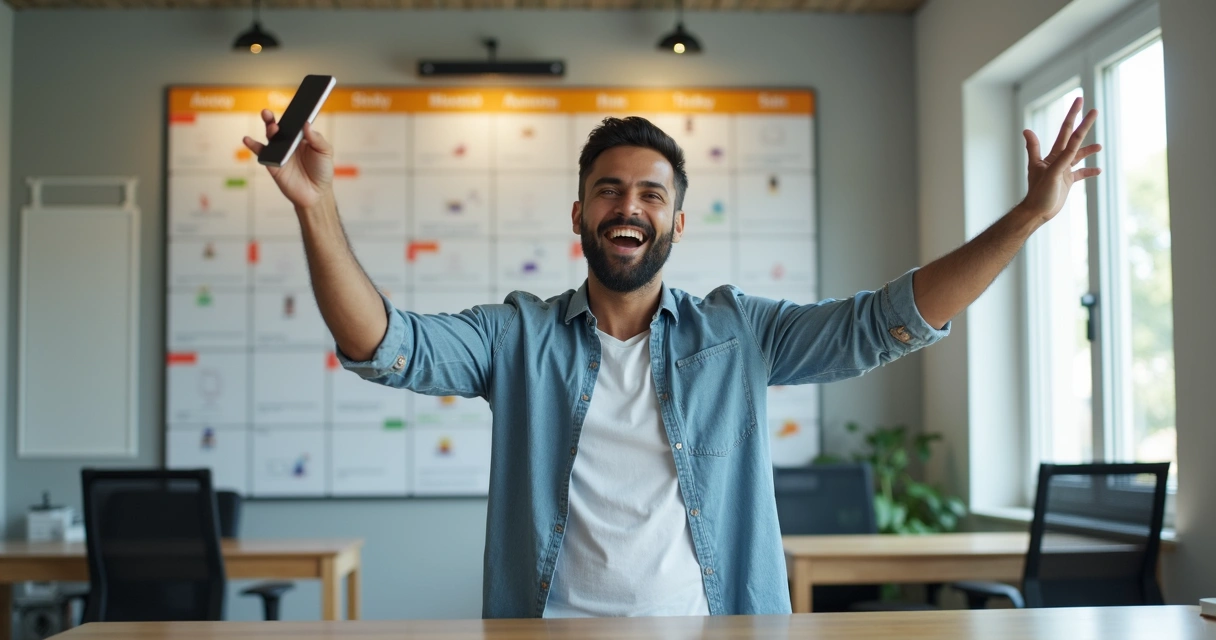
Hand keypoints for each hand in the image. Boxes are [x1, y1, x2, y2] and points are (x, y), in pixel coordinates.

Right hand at [242, 110, 333, 210]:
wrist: (317, 194)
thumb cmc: (322, 171)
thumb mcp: (325, 152)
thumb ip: (317, 138)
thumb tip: (306, 124)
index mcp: (301, 138)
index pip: (292, 123)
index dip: (290, 115)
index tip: (288, 107)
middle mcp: (288, 143)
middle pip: (277, 128)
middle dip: (271, 119)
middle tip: (267, 113)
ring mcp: (279, 153)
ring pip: (270, 138)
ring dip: (268, 131)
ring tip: (272, 128)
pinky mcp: (272, 165)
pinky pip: (261, 153)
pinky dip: (253, 146)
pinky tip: (247, 139)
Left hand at [1020, 97, 1102, 223]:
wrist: (1037, 212)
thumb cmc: (1038, 193)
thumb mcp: (1044, 171)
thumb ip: (1041, 150)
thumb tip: (1026, 130)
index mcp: (1054, 154)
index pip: (1066, 131)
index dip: (1073, 115)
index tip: (1080, 100)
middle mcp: (1058, 159)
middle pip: (1074, 138)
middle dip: (1084, 124)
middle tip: (1095, 110)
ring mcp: (1063, 169)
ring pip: (1078, 155)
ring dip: (1088, 150)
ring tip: (1100, 147)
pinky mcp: (1067, 181)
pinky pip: (1080, 173)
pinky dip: (1088, 171)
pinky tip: (1098, 170)